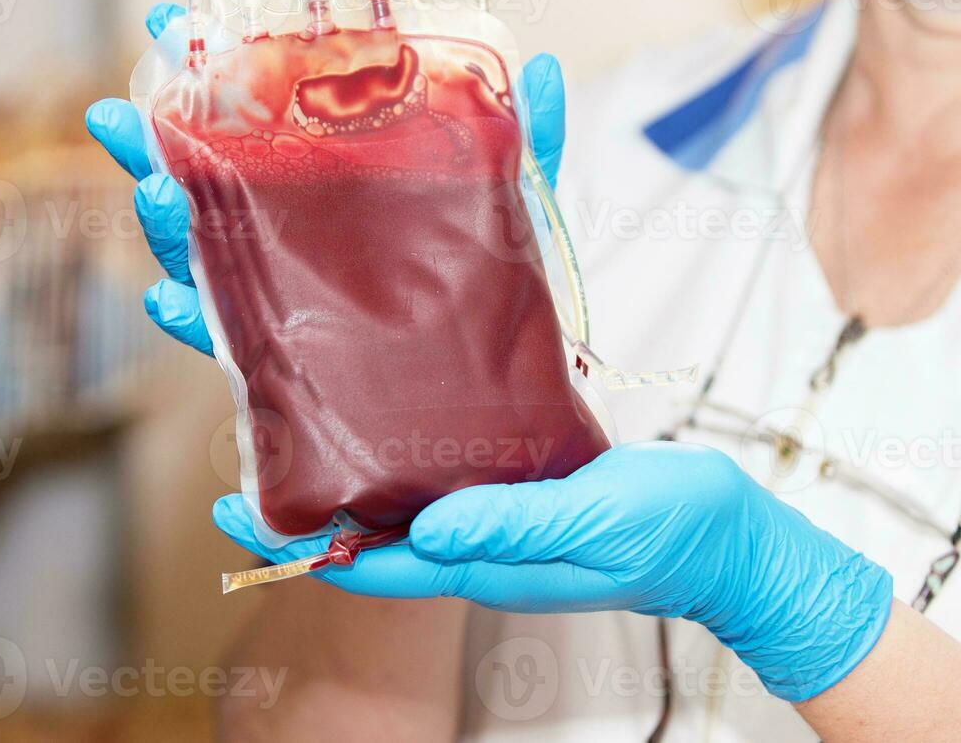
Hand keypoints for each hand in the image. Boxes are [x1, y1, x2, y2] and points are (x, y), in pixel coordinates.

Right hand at [85, 4, 567, 354]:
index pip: (263, 129)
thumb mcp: (516, 218)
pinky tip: (172, 301)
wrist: (509, 407)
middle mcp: (300, 248)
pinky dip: (194, 324)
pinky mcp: (291, 379)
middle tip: (121, 112)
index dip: (216, 80)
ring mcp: (289, 310)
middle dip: (157, 147)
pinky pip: (231, 351)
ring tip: (150, 193)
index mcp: (338, 201)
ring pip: (205, 259)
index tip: (173, 28)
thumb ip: (523, 148)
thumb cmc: (499, 302)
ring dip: (163, 225)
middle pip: (211, 189)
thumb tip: (550, 68)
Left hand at [213, 442, 893, 702]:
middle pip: (361, 520)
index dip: (294, 541)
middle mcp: (469, 540)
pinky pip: (436, 470)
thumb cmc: (671, 535)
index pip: (363, 560)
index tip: (233, 510)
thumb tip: (428, 526)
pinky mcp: (512, 487)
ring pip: (392, 491)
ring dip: (337, 455)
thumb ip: (513, 527)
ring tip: (289, 398)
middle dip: (297, 484)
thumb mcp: (592, 525)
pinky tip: (378, 401)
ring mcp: (488, 515)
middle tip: (241, 418)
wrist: (727, 536)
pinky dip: (396, 442)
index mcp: (479, 561)